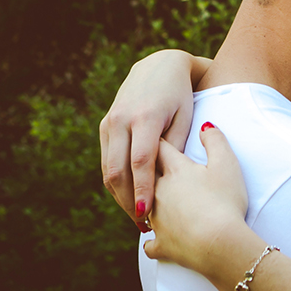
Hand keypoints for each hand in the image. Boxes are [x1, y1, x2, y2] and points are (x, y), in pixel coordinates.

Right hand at [98, 49, 199, 226]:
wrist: (160, 66)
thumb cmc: (180, 95)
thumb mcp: (186, 116)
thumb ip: (176, 147)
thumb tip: (169, 183)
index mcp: (146, 117)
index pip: (140, 162)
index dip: (142, 190)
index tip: (146, 213)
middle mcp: (122, 119)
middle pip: (118, 170)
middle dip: (128, 201)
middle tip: (143, 225)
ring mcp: (109, 122)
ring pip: (108, 169)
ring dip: (120, 196)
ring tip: (137, 218)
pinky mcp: (105, 125)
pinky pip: (106, 161)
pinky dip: (116, 183)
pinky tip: (129, 198)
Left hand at [142, 124, 253, 278]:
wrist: (219, 243)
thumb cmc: (225, 201)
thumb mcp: (227, 164)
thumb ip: (215, 140)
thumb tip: (204, 126)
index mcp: (175, 170)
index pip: (160, 148)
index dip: (160, 141)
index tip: (157, 135)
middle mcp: (159, 192)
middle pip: (145, 175)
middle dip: (145, 169)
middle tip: (148, 164)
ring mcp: (158, 219)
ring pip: (143, 207)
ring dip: (146, 203)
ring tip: (151, 201)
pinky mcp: (161, 244)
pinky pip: (150, 242)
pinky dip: (153, 240)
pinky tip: (156, 239)